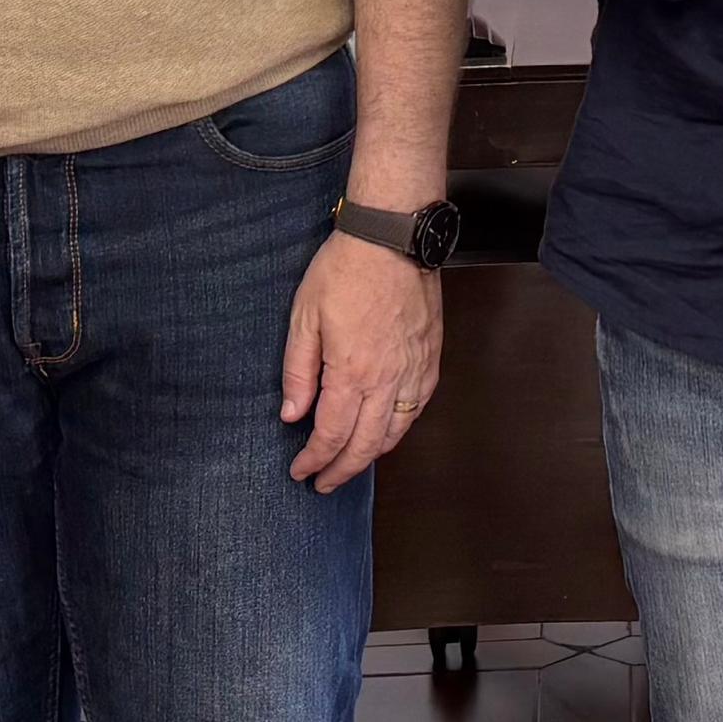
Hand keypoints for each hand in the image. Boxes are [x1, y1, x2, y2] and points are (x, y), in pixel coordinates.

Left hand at [277, 227, 441, 491]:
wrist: (394, 238)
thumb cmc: (346, 270)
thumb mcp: (304, 317)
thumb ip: (299, 371)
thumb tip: (292, 414)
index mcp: (352, 372)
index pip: (331, 434)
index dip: (314, 459)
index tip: (301, 471)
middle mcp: (388, 380)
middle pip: (366, 445)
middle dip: (342, 470)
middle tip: (324, 483)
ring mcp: (414, 371)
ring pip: (396, 432)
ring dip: (372, 455)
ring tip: (352, 463)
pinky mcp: (430, 359)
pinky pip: (418, 408)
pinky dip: (400, 429)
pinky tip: (387, 430)